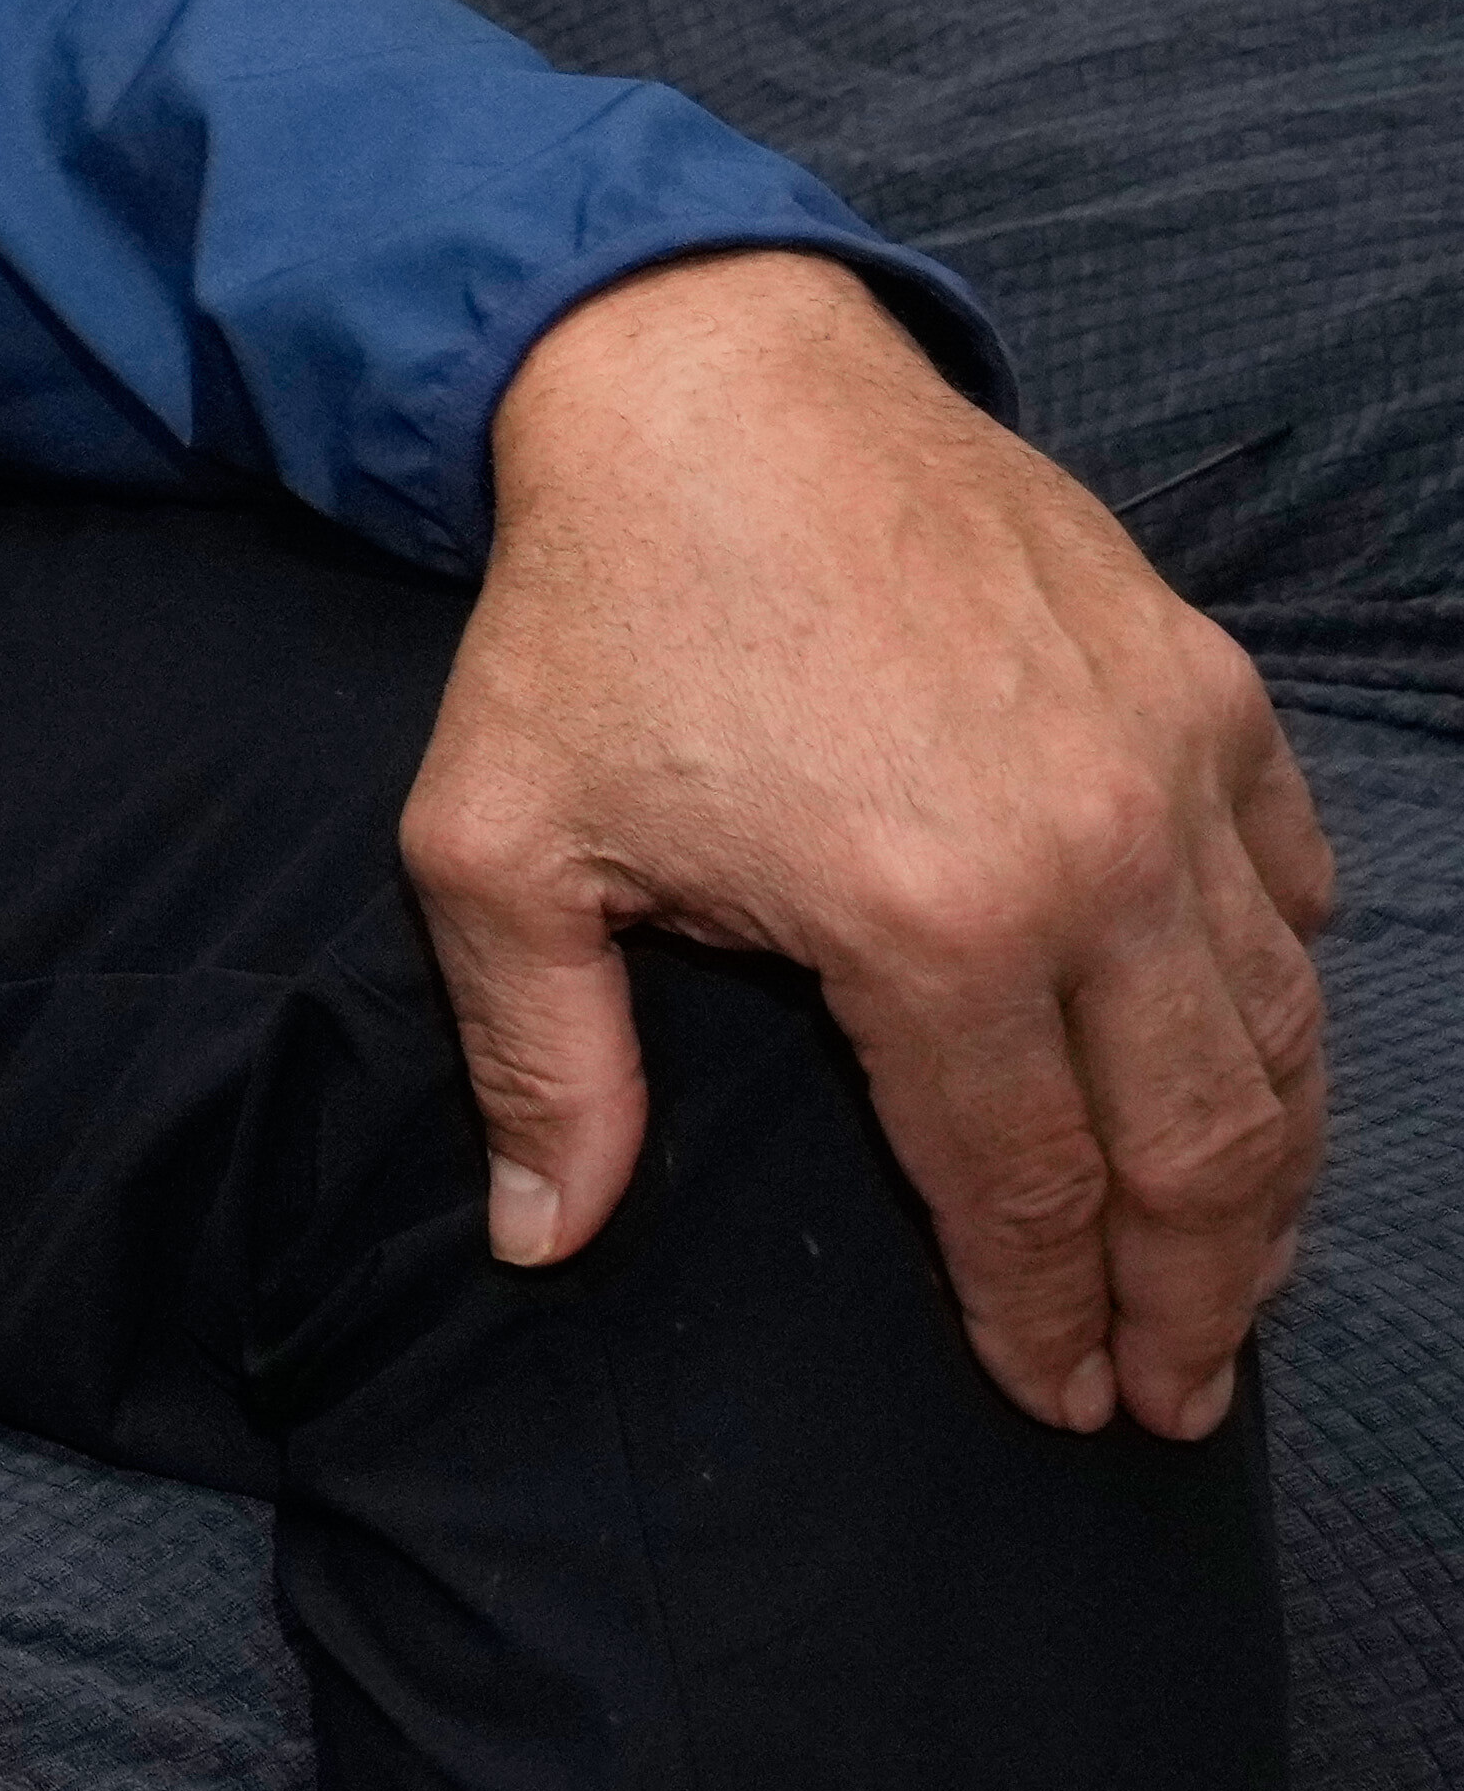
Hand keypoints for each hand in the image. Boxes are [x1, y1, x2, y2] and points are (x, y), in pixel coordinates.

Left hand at [415, 247, 1333, 1433]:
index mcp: (926, 928)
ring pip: (1274, 1033)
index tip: (1062, 1402)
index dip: (1045, 1316)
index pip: (1024, 1188)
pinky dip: (1290, 995)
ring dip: (1269, 1179)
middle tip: (1180, 1394)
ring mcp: (1171, 767)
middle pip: (1195, 1144)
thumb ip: (541, 1065)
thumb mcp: (500, 848)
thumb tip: (541, 1242)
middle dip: (1197, 1297)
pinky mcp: (1206, 689)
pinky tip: (1258, 1071)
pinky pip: (1289, 884)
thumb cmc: (591, 618)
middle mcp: (1090, 860)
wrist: (706, 389)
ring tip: (1234, 1283)